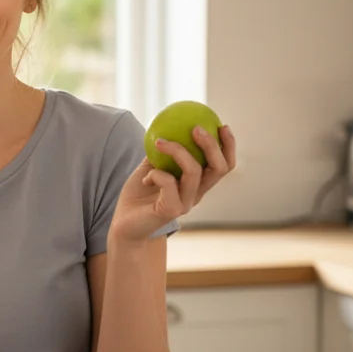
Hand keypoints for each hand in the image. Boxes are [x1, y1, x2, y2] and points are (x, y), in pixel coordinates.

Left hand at [110, 125, 236, 242]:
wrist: (124, 226)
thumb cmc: (138, 196)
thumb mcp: (150, 167)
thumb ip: (162, 152)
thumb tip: (166, 124)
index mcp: (197, 184)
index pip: (224, 166)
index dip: (229, 146)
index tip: (222, 125)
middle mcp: (196, 195)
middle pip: (219, 168)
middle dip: (212, 145)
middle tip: (196, 128)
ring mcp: (186, 204)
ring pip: (194, 172)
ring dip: (178, 151)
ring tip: (160, 142)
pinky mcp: (171, 211)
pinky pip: (168, 183)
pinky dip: (156, 173)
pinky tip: (145, 179)